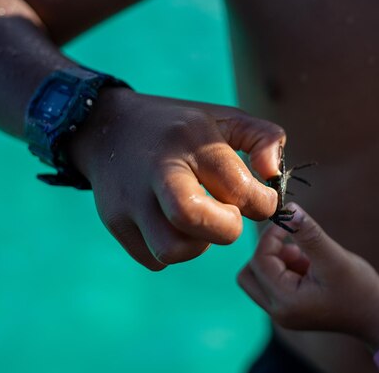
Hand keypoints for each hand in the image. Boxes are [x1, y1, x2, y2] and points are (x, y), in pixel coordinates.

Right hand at [68, 88, 283, 269]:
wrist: (107, 129)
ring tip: (200, 221)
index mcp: (190, 139)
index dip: (262, 203)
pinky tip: (176, 224)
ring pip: (171, 250)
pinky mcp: (115, 223)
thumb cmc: (181, 128)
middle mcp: (157, 169)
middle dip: (227, 228)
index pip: (237, 187)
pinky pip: (154, 260)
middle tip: (229, 215)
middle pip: (194, 218)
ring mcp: (130, 199)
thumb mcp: (226, 118)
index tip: (259, 198)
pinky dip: (174, 249)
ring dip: (198, 244)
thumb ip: (265, 138)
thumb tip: (272, 176)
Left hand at [238, 203, 378, 350]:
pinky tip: (311, 266)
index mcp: (285, 303)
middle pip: (249, 273)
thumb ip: (308, 234)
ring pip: (259, 276)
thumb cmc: (360, 289)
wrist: (378, 317)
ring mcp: (282, 311)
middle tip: (294, 243)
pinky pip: (273, 281)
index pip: (259, 261)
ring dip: (277, 259)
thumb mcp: (334, 258)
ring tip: (308, 258)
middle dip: (267, 251)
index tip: (290, 221)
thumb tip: (289, 208)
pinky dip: (286, 267)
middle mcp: (278, 312)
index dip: (271, 236)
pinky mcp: (289, 307)